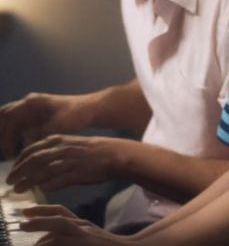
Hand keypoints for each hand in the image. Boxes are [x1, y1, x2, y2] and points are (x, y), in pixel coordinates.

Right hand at [0, 93, 93, 157]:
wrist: (91, 109)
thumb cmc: (78, 114)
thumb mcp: (61, 124)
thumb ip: (42, 133)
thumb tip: (27, 146)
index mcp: (33, 101)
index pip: (11, 117)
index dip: (8, 136)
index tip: (11, 154)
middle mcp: (29, 103)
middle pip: (5, 115)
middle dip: (2, 133)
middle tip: (5, 154)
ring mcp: (31, 109)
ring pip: (9, 120)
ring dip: (6, 135)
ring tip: (9, 155)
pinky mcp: (35, 117)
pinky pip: (17, 126)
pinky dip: (13, 137)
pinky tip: (16, 153)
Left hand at [7, 135, 122, 191]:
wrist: (115, 153)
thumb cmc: (94, 150)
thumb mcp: (72, 143)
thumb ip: (56, 151)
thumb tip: (39, 162)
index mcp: (61, 140)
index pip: (33, 149)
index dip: (20, 160)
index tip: (13, 170)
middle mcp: (63, 149)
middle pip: (34, 159)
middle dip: (19, 171)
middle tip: (10, 182)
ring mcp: (71, 161)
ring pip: (43, 171)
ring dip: (28, 181)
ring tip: (19, 189)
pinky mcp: (79, 173)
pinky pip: (59, 181)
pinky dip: (47, 186)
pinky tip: (41, 190)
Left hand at [21, 204, 130, 245]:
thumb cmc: (109, 245)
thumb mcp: (90, 236)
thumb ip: (75, 234)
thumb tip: (50, 239)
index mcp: (83, 224)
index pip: (61, 213)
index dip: (43, 210)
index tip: (26, 212)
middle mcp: (84, 227)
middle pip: (58, 219)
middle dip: (38, 220)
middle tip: (22, 223)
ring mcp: (85, 236)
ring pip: (58, 232)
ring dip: (42, 237)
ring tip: (30, 235)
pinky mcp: (86, 243)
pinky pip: (64, 242)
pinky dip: (51, 244)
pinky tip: (42, 245)